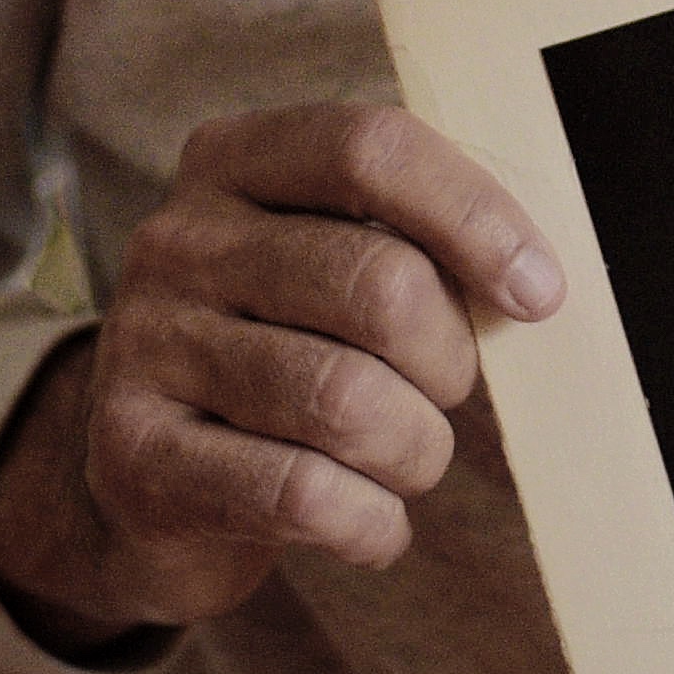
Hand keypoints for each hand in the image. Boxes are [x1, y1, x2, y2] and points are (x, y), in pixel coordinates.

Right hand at [0, 103, 561, 648]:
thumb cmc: (284, 352)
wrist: (148, 480)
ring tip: (405, 460)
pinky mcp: (135, 457)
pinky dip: (370, 522)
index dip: (475, 216)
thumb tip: (532, 282)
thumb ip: (414, 243)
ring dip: (416, 451)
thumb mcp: (329, 265)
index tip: (538, 291)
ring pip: (347, 401)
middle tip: (444, 393)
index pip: (372, 149)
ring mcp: (144, 347)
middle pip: (380, 285)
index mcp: (234, 162)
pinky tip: (372, 524)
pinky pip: (302, 494)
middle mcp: (177, 241)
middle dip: (449, 361)